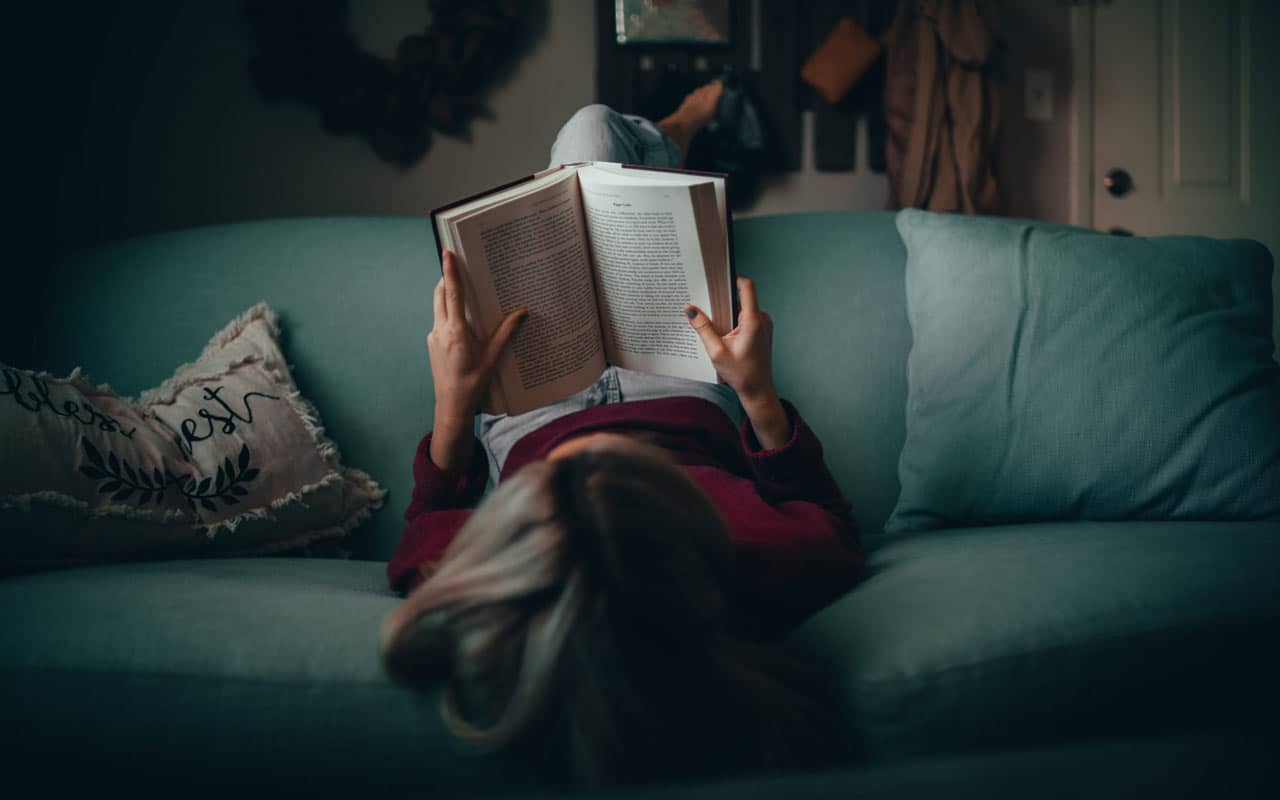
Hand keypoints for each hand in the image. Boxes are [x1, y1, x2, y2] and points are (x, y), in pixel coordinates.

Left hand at [428, 250, 525, 430]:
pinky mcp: (432, 343)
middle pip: (441, 294)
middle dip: (448, 278)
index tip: (448, 253)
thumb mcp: (493, 358)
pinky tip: (463, 320)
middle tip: (458, 265)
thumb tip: (522, 313)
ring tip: (463, 290)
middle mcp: (441, 330)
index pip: (452, 294)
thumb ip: (506, 333)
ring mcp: (434, 336)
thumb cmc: (473, 383)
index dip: (450, 271)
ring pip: (438, 307)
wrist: (451, 405)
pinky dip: (448, 313)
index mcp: (456, 332)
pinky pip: (440, 320)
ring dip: (447, 295)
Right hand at [686, 276, 775, 404]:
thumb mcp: (716, 351)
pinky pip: (747, 317)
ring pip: (744, 307)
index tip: (717, 276)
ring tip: (712, 319)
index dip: (733, 277)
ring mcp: (764, 324)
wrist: (757, 390)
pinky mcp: (762, 330)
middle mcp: (762, 319)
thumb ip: (703, 328)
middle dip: (724, 298)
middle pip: (742, 296)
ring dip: (728, 311)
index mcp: (753, 321)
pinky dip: (734, 319)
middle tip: (706, 299)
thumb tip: (689, 309)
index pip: (746, 287)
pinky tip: (722, 331)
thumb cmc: (740, 374)